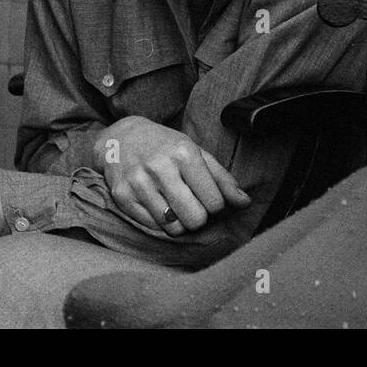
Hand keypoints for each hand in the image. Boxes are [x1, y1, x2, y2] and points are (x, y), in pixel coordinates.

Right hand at [94, 117, 250, 236]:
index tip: (210, 198)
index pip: (214, 202)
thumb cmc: (166, 146)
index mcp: (184, 153)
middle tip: (194, 206)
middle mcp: (160, 167)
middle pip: (195, 219)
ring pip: (173, 227)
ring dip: (179, 221)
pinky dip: (160, 221)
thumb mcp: (197, 153)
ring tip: (176, 205)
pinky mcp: (122, 196)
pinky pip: (152, 226)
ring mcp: (138, 183)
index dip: (217, 206)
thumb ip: (222, 179)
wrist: (121, 138)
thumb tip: (245, 203)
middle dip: (199, 217)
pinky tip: (158, 204)